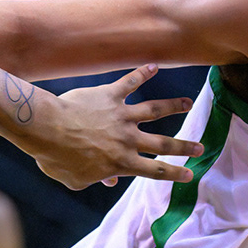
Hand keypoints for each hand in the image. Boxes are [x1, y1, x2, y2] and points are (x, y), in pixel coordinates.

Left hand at [13, 65, 206, 189]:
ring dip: (173, 107)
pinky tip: (154, 65)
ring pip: (154, 110)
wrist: (46, 129)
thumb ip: (95, 180)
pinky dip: (143, 73)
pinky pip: (129, 82)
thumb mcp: (76, 179)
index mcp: (121, 163)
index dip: (175, 173)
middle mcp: (128, 139)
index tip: (191, 173)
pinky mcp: (110, 96)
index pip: (155, 171)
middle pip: (163, 143)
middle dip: (184, 146)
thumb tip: (108, 182)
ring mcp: (122, 116)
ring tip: (188, 103)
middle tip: (201, 146)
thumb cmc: (56, 158)